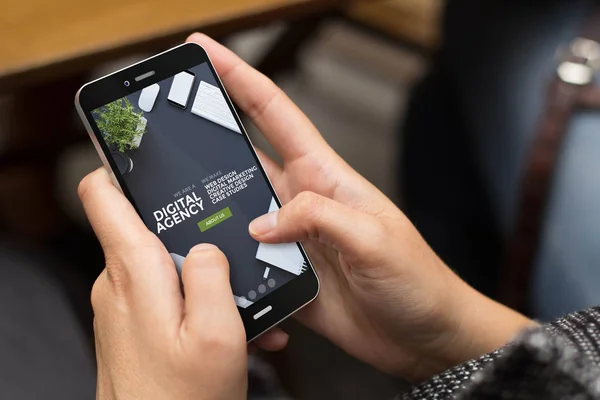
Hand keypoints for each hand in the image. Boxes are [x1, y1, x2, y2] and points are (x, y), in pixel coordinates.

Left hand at [78, 169, 282, 398]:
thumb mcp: (217, 333)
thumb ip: (213, 274)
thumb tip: (208, 246)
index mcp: (134, 271)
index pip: (103, 193)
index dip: (119, 161)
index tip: (143, 145)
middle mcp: (119, 283)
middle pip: (150, 226)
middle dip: (195, 232)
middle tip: (235, 249)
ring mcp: (124, 305)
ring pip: (165, 264)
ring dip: (206, 278)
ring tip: (243, 305)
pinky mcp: (133, 324)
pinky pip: (166, 295)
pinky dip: (198, 303)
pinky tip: (231, 327)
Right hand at [187, 34, 533, 381]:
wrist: (424, 335)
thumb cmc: (416, 279)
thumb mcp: (374, 237)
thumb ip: (318, 218)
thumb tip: (262, 222)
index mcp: (324, 177)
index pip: (275, 114)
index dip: (240, 78)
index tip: (205, 52)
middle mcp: (301, 202)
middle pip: (244, 157)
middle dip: (205, 135)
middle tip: (162, 124)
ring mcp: (290, 240)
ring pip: (235, 212)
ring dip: (207, 209)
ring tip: (168, 205)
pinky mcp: (285, 276)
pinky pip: (245, 263)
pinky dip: (224, 265)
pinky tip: (207, 271)